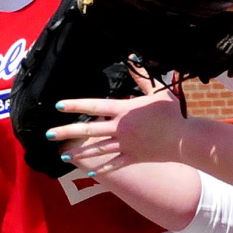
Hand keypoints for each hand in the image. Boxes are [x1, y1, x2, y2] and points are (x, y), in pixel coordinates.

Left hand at [47, 87, 184, 173]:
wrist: (184, 138)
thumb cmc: (173, 113)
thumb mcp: (157, 91)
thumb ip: (141, 77)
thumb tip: (132, 59)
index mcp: (124, 110)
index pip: (94, 106)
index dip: (76, 105)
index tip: (59, 105)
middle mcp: (121, 128)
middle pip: (88, 129)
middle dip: (66, 131)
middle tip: (48, 134)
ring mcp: (126, 145)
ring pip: (97, 149)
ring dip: (79, 152)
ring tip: (64, 154)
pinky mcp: (134, 157)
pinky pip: (114, 164)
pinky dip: (103, 168)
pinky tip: (90, 172)